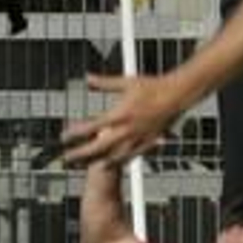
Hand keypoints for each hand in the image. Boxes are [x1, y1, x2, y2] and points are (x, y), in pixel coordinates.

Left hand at [62, 73, 182, 167]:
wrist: (178, 95)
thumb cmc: (152, 86)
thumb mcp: (126, 82)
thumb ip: (104, 82)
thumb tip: (87, 78)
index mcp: (120, 115)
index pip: (92, 127)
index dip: (76, 133)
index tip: (63, 136)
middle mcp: (127, 130)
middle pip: (99, 147)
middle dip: (80, 154)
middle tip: (65, 158)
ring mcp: (138, 138)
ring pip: (113, 156)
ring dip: (95, 161)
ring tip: (81, 165)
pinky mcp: (148, 142)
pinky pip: (130, 156)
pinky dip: (117, 161)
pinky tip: (108, 164)